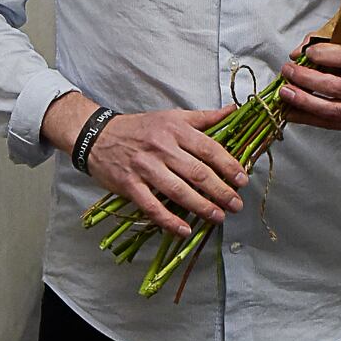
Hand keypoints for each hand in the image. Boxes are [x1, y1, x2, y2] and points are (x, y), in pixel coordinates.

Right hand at [87, 107, 245, 237]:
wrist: (97, 136)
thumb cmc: (140, 128)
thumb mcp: (172, 117)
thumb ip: (204, 118)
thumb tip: (233, 111)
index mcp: (175, 129)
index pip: (208, 149)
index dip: (228, 166)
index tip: (242, 180)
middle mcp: (161, 147)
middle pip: (197, 172)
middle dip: (221, 191)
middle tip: (236, 205)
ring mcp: (145, 167)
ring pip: (178, 191)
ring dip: (201, 207)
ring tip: (218, 217)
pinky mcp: (129, 185)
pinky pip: (152, 206)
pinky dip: (169, 221)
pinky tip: (185, 230)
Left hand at [278, 40, 340, 131]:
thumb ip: (330, 44)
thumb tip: (298, 53)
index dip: (323, 55)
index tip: (306, 52)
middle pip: (334, 86)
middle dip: (305, 78)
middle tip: (288, 71)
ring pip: (330, 109)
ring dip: (302, 101)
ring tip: (285, 92)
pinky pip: (329, 124)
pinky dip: (307, 118)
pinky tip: (291, 111)